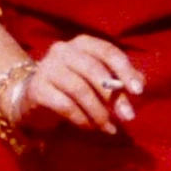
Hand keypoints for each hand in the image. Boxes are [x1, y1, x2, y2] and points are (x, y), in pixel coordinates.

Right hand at [11, 36, 143, 133]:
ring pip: (80, 89)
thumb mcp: (96, 79)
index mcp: (83, 43)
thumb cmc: (71, 86)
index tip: (138, 91)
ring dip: (99, 112)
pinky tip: (90, 127)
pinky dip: (81, 118)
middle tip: (128, 116)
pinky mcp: (37, 89)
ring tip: (108, 127)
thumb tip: (140, 83)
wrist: (31, 98)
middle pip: (95, 71)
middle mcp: (63, 50)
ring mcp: (47, 68)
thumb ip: (118, 78)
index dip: (125, 71)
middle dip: (114, 96)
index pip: (108, 52)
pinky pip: (64, 105)